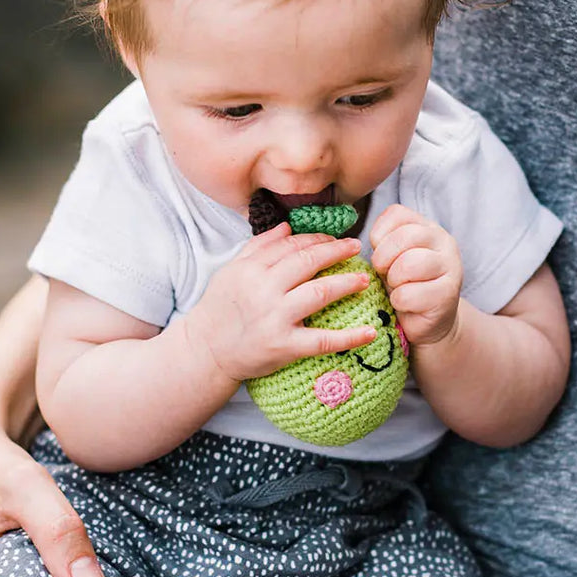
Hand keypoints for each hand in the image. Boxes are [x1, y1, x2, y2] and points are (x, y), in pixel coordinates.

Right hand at [182, 222, 377, 381]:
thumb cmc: (219, 308)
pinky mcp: (284, 346)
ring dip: (346, 283)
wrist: (205, 350)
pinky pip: (323, 340)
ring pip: (319, 293)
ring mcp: (275, 318)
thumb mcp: (232, 270)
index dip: (317, 239)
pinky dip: (350, 337)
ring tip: (364, 279)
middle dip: (336, 251)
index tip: (334, 238)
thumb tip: (288, 226)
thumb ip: (259, 246)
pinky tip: (370, 332)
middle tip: (356, 247)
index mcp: (251, 269)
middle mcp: (263, 290)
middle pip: (308, 262)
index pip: (291, 246)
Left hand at [369, 204, 462, 346]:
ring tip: (396, 287)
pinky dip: (398, 302)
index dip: (379, 234)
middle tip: (383, 273)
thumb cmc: (404, 284)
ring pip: (409, 264)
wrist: (429, 321)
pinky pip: (409, 294)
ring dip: (393, 280)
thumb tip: (350, 243)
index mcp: (427, 227)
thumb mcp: (390, 258)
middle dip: (383, 258)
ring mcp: (451, 268)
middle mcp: (444, 242)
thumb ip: (380, 242)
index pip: (397, 214)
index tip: (379, 252)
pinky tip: (405, 304)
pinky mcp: (448, 295)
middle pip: (404, 237)